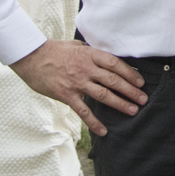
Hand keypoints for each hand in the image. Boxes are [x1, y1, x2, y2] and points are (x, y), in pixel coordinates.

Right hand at [10, 39, 146, 136]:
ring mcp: (77, 83)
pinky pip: (83, 111)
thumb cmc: (54, 50)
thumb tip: (105, 58)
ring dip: (120, 104)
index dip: (130, 74)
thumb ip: (90, 52)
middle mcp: (86, 69)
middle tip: (143, 99)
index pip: (115, 64)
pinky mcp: (67, 95)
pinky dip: (93, 122)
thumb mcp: (76, 45)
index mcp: (89, 55)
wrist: (31, 57)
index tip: (140, 82)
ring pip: (103, 95)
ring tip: (132, 111)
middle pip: (113, 81)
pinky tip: (103, 130)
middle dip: (131, 91)